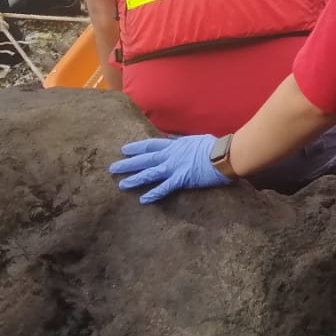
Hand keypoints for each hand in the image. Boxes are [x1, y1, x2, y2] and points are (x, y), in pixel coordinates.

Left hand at [110, 135, 232, 203]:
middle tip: (113, 168)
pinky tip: (143, 199)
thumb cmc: (214, 146)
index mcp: (174, 145)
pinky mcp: (181, 179)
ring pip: (149, 173)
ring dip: (135, 179)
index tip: (124, 150)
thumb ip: (181, 139)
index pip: (150, 145)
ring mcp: (174, 167)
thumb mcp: (195, 138)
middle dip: (128, 163)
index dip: (136, 148)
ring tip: (122, 184)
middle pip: (145, 159)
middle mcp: (170, 156)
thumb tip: (171, 136)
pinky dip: (153, 194)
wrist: (223, 155)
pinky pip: (164, 188)